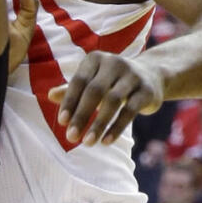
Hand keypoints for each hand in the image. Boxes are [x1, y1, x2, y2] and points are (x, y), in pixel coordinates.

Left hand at [48, 52, 164, 145]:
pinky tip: (106, 141)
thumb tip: (50, 95)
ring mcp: (133, 76)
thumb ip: (71, 89)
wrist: (151, 75)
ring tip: (88, 143)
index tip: (62, 123)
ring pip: (113, 101)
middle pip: (94, 91)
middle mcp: (114, 63)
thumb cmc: (111, 81)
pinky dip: (116, 127)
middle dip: (81, 116)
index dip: (69, 102)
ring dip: (98, 124)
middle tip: (71, 137)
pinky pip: (130, 111)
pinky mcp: (147, 90)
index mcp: (96, 59)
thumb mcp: (91, 81)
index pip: (79, 82)